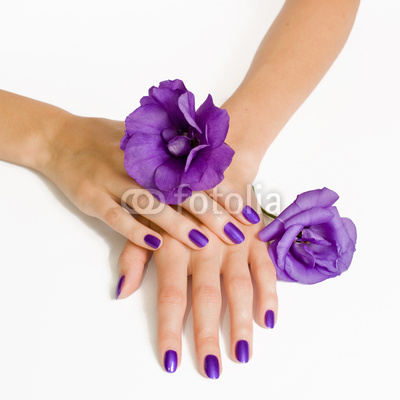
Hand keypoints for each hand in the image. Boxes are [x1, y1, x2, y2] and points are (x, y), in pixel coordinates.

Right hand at [40, 114, 257, 249]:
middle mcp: (138, 164)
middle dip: (210, 215)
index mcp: (154, 150)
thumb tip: (212, 163)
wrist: (60, 137)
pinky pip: (116, 216)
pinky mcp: (91, 196)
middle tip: (235, 236)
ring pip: (152, 204)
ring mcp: (113, 180)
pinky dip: (135, 230)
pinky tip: (155, 244)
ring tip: (202, 244)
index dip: (225, 194)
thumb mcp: (142, 139)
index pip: (197, 174)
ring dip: (177, 225)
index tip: (248, 214)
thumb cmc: (108, 140)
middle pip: (180, 191)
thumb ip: (173, 152)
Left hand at [116, 194, 277, 377]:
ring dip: (242, 321)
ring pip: (239, 286)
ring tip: (243, 353)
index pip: (172, 296)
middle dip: (208, 335)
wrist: (212, 164)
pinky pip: (265, 266)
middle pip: (207, 297)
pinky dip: (270, 291)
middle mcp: (206, 247)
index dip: (171, 330)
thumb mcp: (145, 219)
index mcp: (176, 245)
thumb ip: (133, 254)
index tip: (172, 362)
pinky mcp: (256, 236)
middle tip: (212, 369)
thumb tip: (121, 291)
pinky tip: (270, 318)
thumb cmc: (175, 195)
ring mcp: (234, 241)